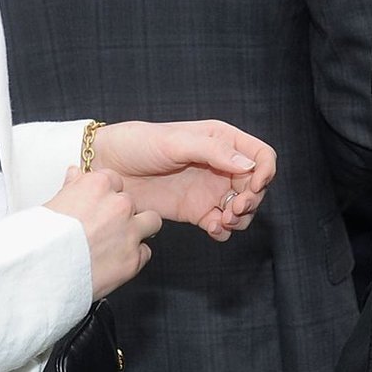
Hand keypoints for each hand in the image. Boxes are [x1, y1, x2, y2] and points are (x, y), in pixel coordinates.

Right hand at [45, 166, 160, 297]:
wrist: (43, 272)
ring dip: (138, 230)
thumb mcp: (52, 204)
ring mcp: (129, 232)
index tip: (99, 206)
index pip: (115, 180)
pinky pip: (144, 252)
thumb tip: (75, 174)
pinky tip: (113, 262)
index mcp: (98, 186)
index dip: (107, 195)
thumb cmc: (42, 240)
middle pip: (131, 203)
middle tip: (103, 229)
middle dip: (121, 215)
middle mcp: (118, 205)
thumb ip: (72, 187)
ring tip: (118, 243)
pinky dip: (133, 257)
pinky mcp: (134, 259)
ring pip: (150, 222)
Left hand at [89, 120, 276, 241]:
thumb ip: (213, 152)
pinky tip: (212, 229)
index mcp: (221, 141)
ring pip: (242, 209)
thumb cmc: (137, 143)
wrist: (107, 167)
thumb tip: (249, 166)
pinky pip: (220, 225)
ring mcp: (209, 190)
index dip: (265, 171)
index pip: (261, 155)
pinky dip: (223, 231)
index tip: (253, 186)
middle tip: (234, 209)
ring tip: (223, 221)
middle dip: (252, 200)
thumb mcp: (175, 141)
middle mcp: (220, 166)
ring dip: (240, 219)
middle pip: (256, 186)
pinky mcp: (196, 211)